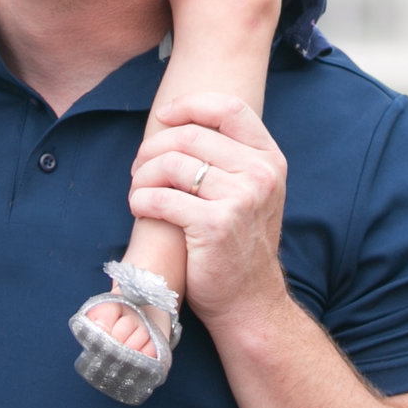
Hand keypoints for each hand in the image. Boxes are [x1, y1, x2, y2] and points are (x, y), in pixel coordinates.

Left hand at [128, 92, 290, 329]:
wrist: (249, 301)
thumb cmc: (239, 244)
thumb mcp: (252, 193)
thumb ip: (230, 157)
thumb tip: (178, 121)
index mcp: (270, 159)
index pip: (229, 108)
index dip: (190, 105)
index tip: (163, 117)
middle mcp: (261, 175)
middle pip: (190, 135)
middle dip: (153, 148)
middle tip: (138, 168)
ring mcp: (241, 199)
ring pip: (171, 163)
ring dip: (142, 175)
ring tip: (137, 190)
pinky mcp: (215, 225)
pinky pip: (161, 197)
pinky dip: (141, 199)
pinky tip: (139, 207)